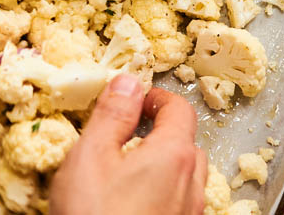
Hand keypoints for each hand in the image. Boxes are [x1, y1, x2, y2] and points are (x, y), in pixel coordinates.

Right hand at [50, 75, 206, 214]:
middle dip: (160, 131)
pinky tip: (131, 203)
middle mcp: (191, 185)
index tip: (134, 98)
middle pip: (187, 143)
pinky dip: (161, 193)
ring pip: (185, 177)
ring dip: (163, 164)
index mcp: (174, 155)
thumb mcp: (91, 156)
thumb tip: (128, 82)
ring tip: (126, 169)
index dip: (156, 97)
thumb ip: (113, 114)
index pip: (180, 109)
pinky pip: (178, 204)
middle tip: (127, 131)